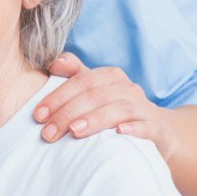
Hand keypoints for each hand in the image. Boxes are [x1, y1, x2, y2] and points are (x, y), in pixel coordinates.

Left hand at [36, 52, 177, 159]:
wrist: (159, 131)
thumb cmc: (116, 110)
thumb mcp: (95, 91)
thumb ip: (75, 74)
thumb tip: (53, 62)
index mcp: (110, 77)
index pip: (80, 81)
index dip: (57, 96)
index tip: (38, 115)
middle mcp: (128, 89)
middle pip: (96, 95)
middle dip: (68, 113)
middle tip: (48, 132)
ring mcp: (144, 108)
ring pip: (120, 108)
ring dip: (95, 119)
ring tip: (75, 131)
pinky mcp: (158, 129)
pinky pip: (148, 126)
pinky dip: (134, 129)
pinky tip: (119, 133)